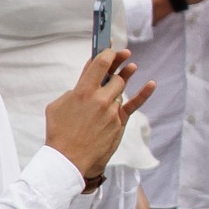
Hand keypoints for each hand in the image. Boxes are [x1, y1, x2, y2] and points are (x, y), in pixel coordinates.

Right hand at [43, 51, 147, 182]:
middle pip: (115, 77)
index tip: (110, 48)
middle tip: (122, 58)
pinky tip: (151, 84)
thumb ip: (72, 91)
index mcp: (82, 91)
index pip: (100, 64)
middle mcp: (100, 99)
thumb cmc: (59, 132)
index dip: (107, 53)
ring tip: (130, 68)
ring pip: (119, 91)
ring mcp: (111, 111)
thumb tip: (84, 84)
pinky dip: (144, 94)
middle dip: (117, 69)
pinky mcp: (118, 122)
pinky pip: (133, 105)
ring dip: (119, 84)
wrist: (68, 159)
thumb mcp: (57, 106)